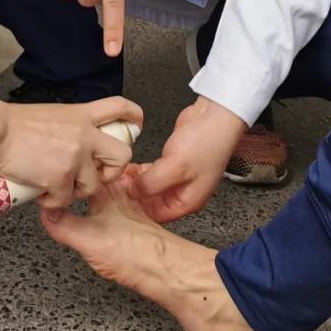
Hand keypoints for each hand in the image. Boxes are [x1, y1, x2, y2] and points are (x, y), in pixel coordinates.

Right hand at [0, 95, 143, 208]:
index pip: (119, 108)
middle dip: (113, 171)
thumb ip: (71, 127)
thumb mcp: (53, 114)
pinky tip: (42, 195)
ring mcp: (75, 157)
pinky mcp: (60, 178)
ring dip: (76, 191)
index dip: (133, 117)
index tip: (135, 126)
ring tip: (57, 186)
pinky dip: (53, 202)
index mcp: (82, 115)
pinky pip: (65, 200)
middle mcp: (85, 135)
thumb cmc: (14, 122)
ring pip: (93, 186)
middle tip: (97, 175)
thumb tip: (74, 142)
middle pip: (122, 154)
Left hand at [129, 97, 245, 221]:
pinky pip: (152, 171)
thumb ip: (151, 183)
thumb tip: (132, 192)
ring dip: (135, 182)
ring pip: (151, 186)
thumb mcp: (175, 167)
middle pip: (152, 202)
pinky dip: (141, 170)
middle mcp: (183, 192)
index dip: (136, 209)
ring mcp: (178, 175)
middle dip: (134, 195)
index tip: (118, 200)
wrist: (215, 115)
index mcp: (188, 201)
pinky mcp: (173, 160)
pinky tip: (129, 166)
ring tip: (118, 176)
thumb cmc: (205, 143)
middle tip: (114, 187)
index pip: (156, 215)